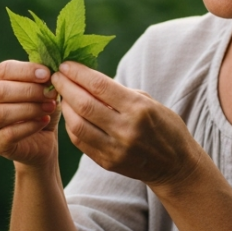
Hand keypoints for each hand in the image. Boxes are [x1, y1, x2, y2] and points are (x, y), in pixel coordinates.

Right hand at [0, 61, 60, 166]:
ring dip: (29, 109)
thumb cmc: (40, 109)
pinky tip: (44, 121)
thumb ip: (42, 79)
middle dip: (29, 91)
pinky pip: (9, 133)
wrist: (41, 141)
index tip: (47, 74)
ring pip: (1, 112)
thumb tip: (49, 70)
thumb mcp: (42, 90)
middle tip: (50, 94)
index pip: (3, 70)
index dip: (26, 71)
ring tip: (49, 107)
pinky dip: (30, 126)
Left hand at [51, 61, 206, 187]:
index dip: (78, 73)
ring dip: (65, 106)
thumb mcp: (149, 102)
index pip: (99, 86)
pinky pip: (80, 141)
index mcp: (138, 109)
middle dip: (65, 87)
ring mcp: (115, 149)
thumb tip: (88, 78)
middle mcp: (126, 129)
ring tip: (61, 94)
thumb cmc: (164, 126)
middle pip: (84, 104)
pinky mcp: (107, 162)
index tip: (65, 64)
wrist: (175, 166)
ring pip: (77, 125)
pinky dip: (71, 125)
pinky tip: (70, 114)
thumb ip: (119, 92)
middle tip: (56, 76)